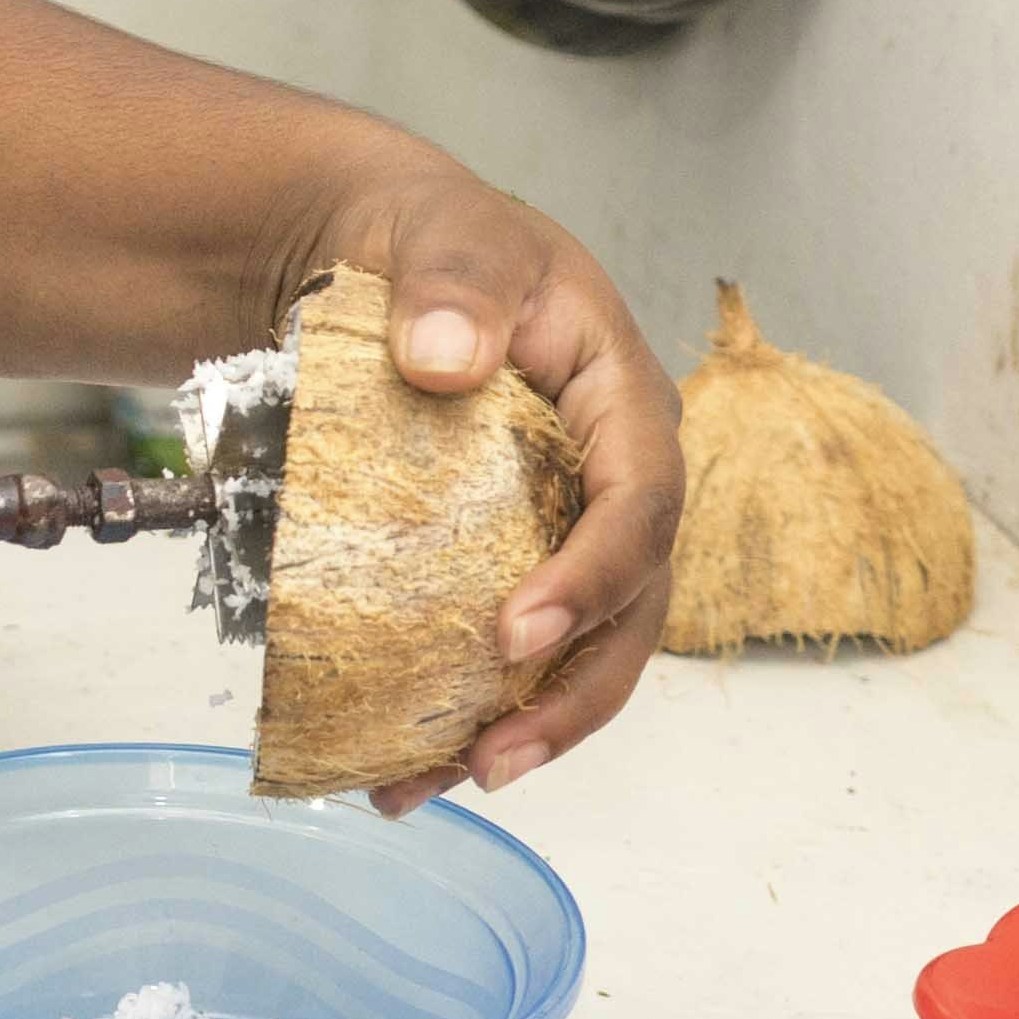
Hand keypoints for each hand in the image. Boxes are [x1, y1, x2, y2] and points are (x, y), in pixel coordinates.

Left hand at [286, 156, 679, 810]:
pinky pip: (512, 652)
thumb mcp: (445, 234)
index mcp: (625, 399)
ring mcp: (567, 526)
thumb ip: (453, 285)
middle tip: (492, 757)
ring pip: (580, 652)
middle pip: (631, 608)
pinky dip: (461, 710)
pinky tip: (399, 767)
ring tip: (436, 785)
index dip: (591, 579)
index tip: (514, 635)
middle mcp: (614, 478)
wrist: (379, 252)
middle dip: (572, 697)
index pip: (639, 502)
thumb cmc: (429, 240)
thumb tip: (446, 359)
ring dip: (522, 728)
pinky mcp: (510, 558)